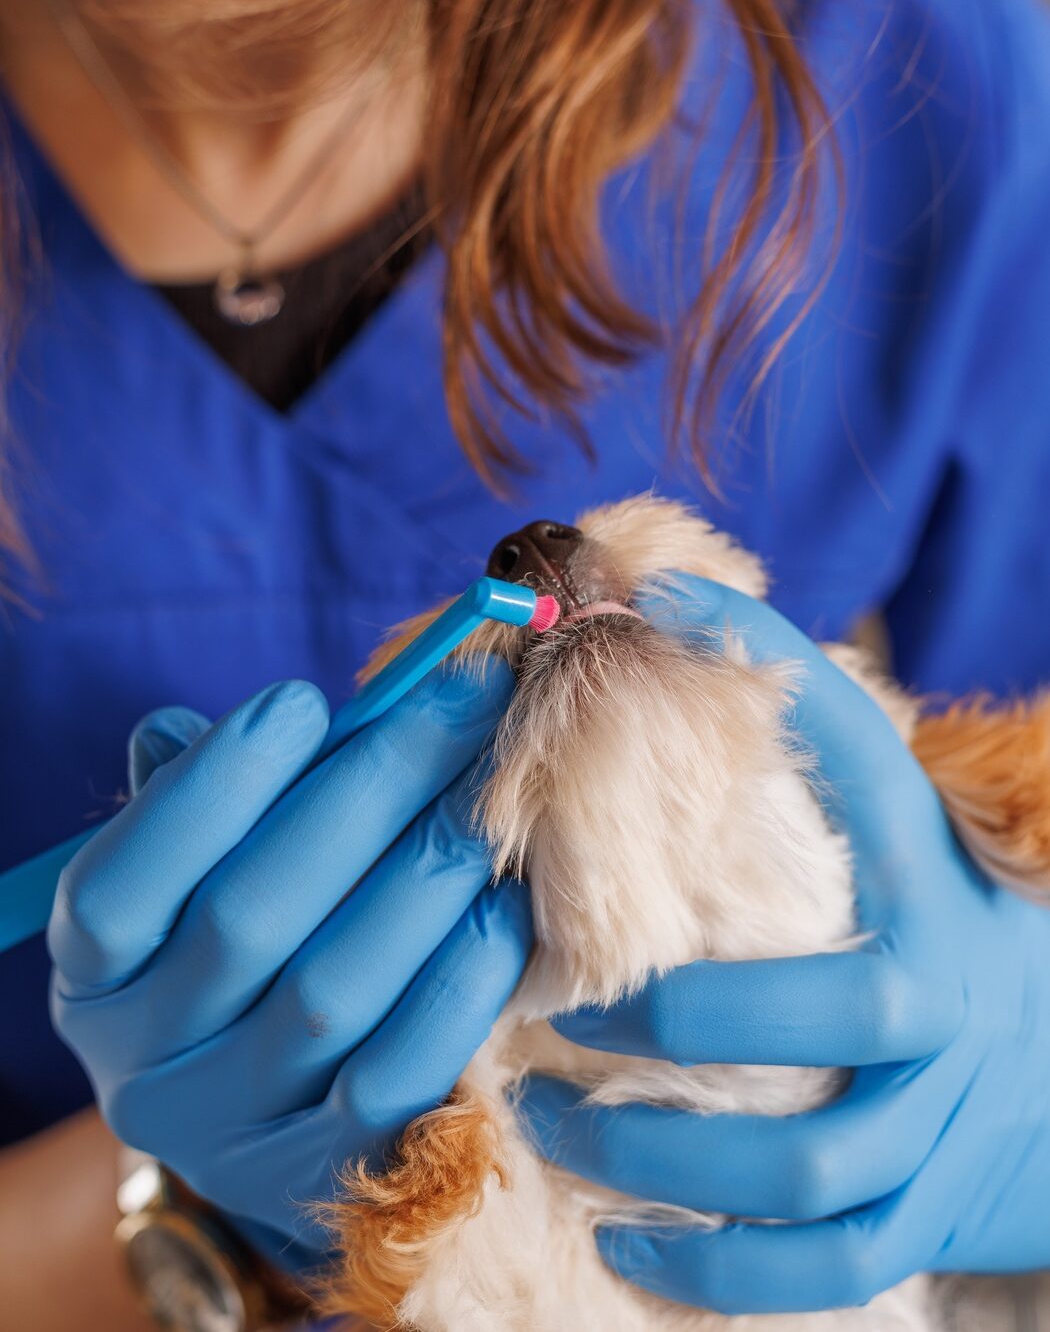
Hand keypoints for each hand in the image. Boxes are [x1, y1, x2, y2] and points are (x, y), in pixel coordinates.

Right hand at [49, 668, 531, 1268]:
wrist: (276, 1098)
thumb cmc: (246, 934)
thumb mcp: (202, 872)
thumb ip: (202, 798)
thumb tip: (220, 723)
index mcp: (93, 977)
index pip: (122, 881)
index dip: (212, 786)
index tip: (306, 700)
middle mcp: (140, 1068)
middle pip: (249, 917)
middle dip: (371, 789)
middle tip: (461, 702)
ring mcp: (230, 1136)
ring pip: (331, 993)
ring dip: (427, 874)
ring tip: (493, 792)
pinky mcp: (326, 1180)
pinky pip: (402, 1075)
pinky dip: (462, 981)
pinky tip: (506, 905)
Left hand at [517, 575, 1049, 1314]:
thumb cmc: (939, 942)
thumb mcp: (900, 852)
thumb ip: (810, 775)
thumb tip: (676, 627)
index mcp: (927, 887)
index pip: (867, 764)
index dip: (777, 679)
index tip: (654, 614)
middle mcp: (939, 1003)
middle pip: (815, 1016)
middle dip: (666, 1015)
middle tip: (551, 1004)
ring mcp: (934, 1123)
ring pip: (799, 1165)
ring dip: (656, 1151)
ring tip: (546, 1119)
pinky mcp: (924, 1217)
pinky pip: (820, 1266)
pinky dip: (715, 1270)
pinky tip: (623, 1246)